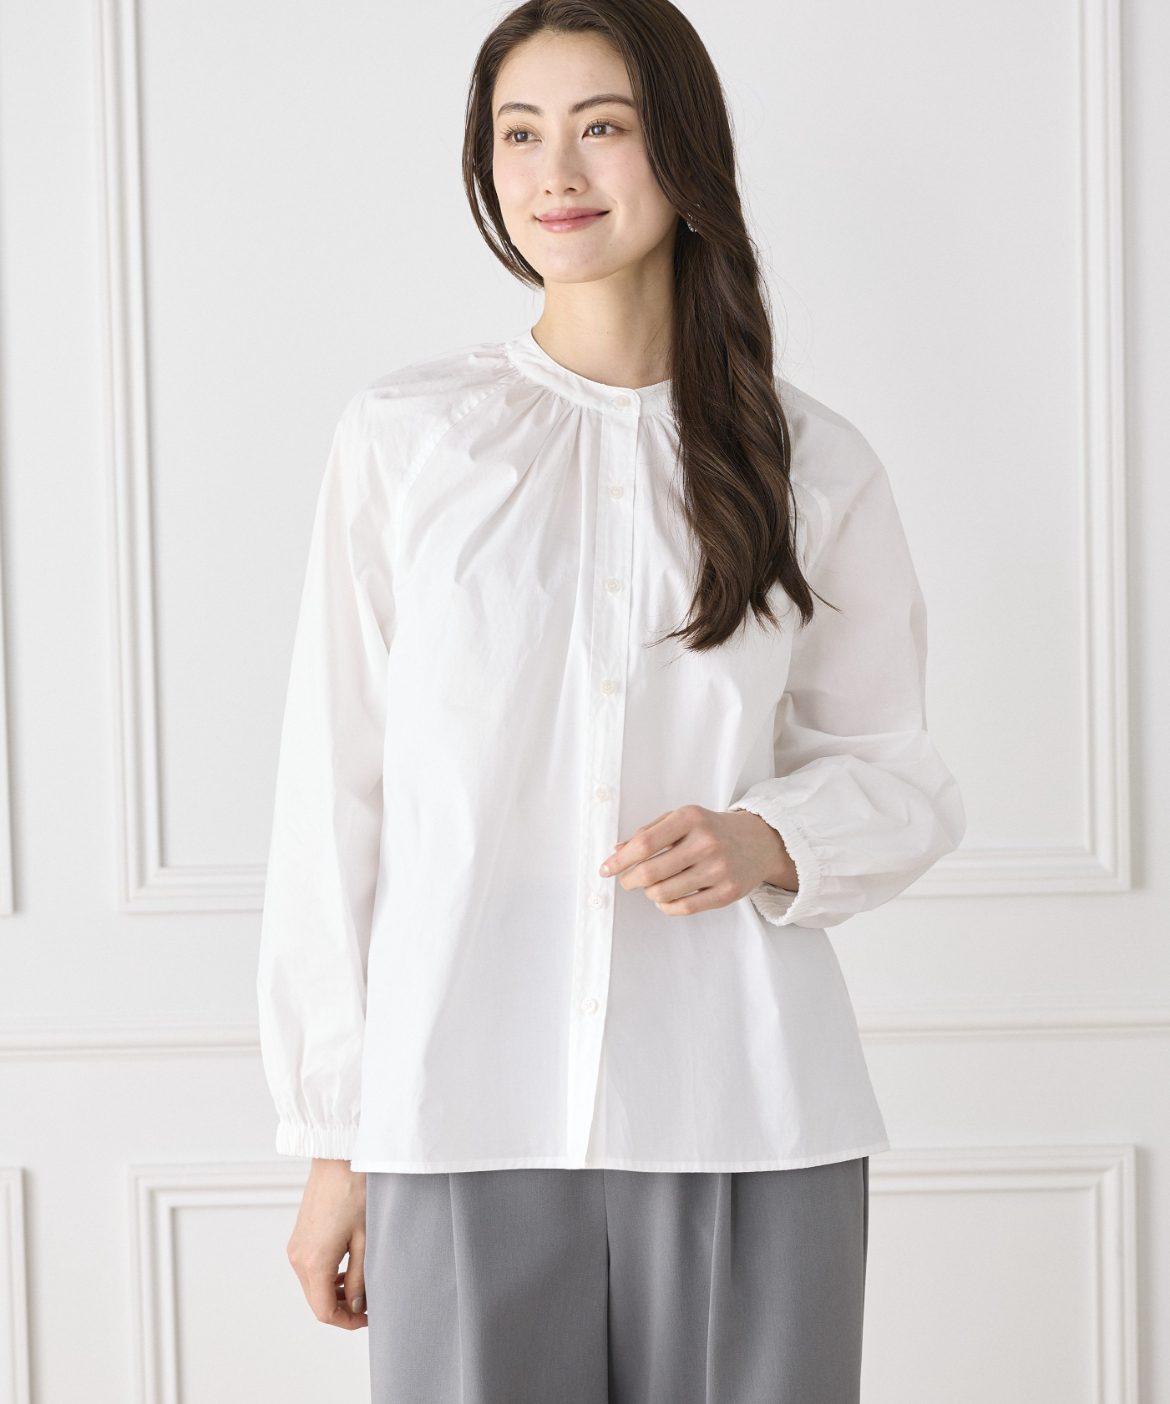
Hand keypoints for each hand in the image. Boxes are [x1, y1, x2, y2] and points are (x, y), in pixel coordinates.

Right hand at [287, 1158, 367, 1328]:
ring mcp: (295, 1247)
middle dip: (342, 1309)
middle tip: (369, 1304)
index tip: (369, 1318)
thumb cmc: (356, 1190)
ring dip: (335, 1293)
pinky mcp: (298, 1237)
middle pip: (316, 1302)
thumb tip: (358, 1306)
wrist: (339, 1157)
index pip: (324, 1311)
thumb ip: (361, 1278)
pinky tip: (348, 1269)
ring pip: (313, 1286)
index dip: (347, 1322)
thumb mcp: (366, 1239)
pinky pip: (310, 1269)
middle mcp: (298, 1257)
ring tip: (362, 1287)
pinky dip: (327, 1277)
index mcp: (314, 1261)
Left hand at [599, 805, 796, 914]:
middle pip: (651, 872)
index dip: (620, 860)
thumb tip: (617, 852)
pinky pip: (684, 908)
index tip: (606, 870)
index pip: (645, 843)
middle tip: (628, 881)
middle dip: (630, 881)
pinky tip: (667, 899)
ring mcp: (719, 868)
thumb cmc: (711, 829)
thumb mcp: (681, 819)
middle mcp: (706, 842)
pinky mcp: (728, 892)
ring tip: (654, 886)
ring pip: (664, 893)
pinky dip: (667, 907)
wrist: (758, 841)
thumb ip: (649, 832)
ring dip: (650, 893)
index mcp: (690, 818)